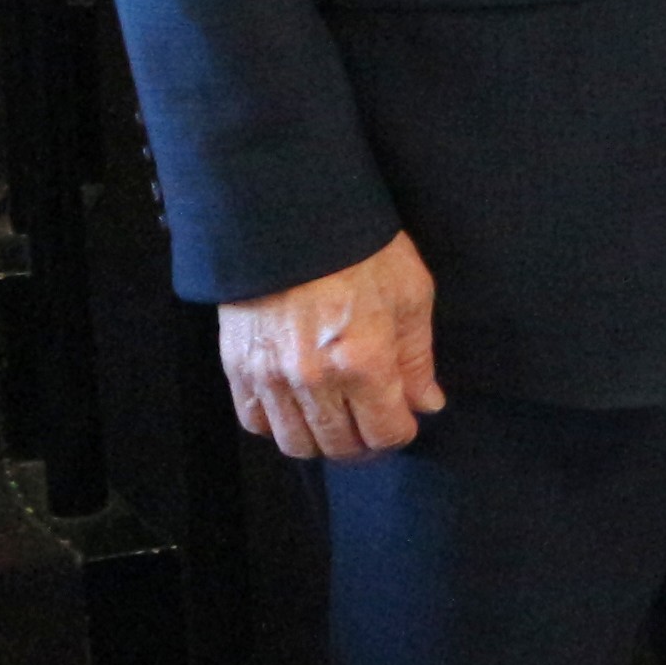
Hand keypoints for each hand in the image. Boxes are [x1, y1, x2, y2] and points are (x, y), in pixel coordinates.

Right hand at [217, 231, 443, 461]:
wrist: (293, 218)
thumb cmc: (360, 249)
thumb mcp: (410, 294)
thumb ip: (418, 358)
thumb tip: (427, 403)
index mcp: (364, 361)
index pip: (386, 433)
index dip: (402, 430)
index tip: (405, 417)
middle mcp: (315, 379)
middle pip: (341, 446)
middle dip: (365, 442)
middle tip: (373, 422)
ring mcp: (271, 377)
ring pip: (296, 444)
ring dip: (322, 440)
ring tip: (338, 418)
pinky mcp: (238, 367)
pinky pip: (255, 421)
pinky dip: (278, 424)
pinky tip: (298, 405)